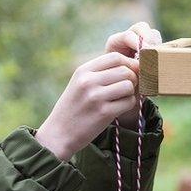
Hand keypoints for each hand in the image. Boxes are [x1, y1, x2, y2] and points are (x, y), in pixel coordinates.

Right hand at [36, 23, 162, 159]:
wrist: (58, 134)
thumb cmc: (73, 108)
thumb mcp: (79, 83)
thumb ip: (100, 72)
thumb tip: (132, 65)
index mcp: (82, 71)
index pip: (115, 57)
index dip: (128, 63)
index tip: (129, 72)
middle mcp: (88, 81)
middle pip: (125, 70)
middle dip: (132, 79)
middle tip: (126, 89)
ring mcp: (96, 97)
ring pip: (129, 86)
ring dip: (130, 93)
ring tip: (120, 99)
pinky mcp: (104, 113)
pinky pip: (128, 102)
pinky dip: (128, 105)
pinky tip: (118, 109)